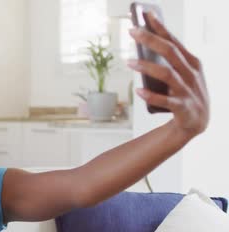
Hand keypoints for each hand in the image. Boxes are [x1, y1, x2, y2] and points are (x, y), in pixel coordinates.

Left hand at [128, 12, 208, 137]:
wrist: (196, 122)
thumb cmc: (185, 92)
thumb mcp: (181, 73)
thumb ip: (168, 61)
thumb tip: (144, 45)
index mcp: (191, 62)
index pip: (174, 41)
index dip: (160, 27)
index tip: (146, 15)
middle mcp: (191, 73)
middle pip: (169, 52)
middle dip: (150, 40)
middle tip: (132, 31)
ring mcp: (187, 90)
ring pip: (167, 74)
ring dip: (147, 67)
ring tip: (129, 62)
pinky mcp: (182, 107)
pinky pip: (165, 101)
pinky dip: (151, 96)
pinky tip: (139, 91)